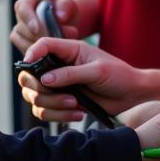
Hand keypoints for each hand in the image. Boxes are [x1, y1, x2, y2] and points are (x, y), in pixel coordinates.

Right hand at [11, 0, 80, 53]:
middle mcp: (24, 5)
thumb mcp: (70, 4)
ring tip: (55, 44)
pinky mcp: (19, 34)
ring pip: (19, 37)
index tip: (36, 29)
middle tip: (56, 39)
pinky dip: (34, 50)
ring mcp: (20, 20)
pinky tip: (47, 51)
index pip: (24, 5)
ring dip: (37, 44)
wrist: (66, 20)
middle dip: (37, 35)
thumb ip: (66, 7)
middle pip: (21, 24)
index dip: (28, 18)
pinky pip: (21, 45)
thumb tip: (60, 17)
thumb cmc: (67, 9)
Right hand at [16, 36, 140, 120]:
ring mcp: (58, 85)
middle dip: (40, 89)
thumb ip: (70, 74)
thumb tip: (45, 79)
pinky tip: (78, 114)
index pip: (42, 45)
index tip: (28, 65)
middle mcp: (59, 66)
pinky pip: (45, 112)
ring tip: (74, 105)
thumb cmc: (118, 75)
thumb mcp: (97, 71)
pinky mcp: (61, 102)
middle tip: (65, 96)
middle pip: (29, 75)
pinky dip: (58, 115)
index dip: (32, 53)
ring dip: (52, 105)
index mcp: (69, 50)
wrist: (130, 94)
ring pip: (35, 96)